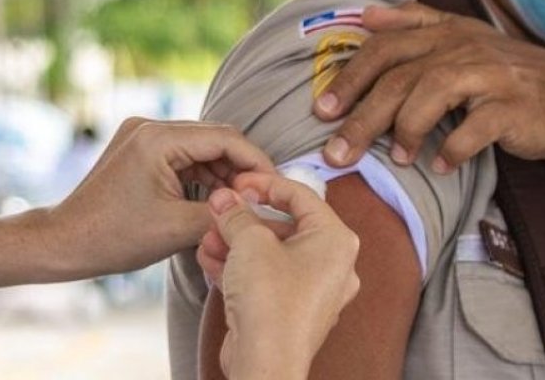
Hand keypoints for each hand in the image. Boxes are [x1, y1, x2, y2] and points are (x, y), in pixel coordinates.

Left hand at [44, 118, 275, 276]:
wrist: (63, 242)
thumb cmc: (113, 238)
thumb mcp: (177, 229)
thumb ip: (224, 213)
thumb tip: (264, 210)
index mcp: (159, 138)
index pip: (226, 138)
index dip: (256, 161)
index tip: (276, 185)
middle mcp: (150, 126)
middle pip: (214, 138)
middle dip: (241, 167)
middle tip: (261, 196)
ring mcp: (142, 134)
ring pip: (200, 146)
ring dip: (222, 171)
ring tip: (240, 201)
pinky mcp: (138, 148)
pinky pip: (182, 154)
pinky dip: (201, 174)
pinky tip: (214, 197)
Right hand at [196, 173, 359, 379]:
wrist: (264, 364)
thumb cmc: (270, 302)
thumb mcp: (250, 243)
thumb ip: (237, 214)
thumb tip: (225, 198)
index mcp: (336, 240)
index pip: (301, 195)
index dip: (265, 183)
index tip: (237, 183)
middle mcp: (333, 265)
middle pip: (284, 226)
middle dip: (244, 219)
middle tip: (219, 211)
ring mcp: (313, 291)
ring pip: (271, 254)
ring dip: (236, 243)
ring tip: (208, 239)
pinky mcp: (292, 311)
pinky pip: (266, 278)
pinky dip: (241, 268)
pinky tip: (211, 261)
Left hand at [312, 3, 544, 171]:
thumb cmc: (507, 72)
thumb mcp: (462, 36)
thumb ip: (413, 22)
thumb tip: (366, 16)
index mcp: (444, 32)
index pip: (385, 47)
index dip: (350, 77)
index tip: (321, 109)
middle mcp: (462, 47)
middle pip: (399, 77)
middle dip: (362, 117)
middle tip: (337, 151)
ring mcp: (488, 75)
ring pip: (431, 95)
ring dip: (406, 131)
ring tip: (397, 159)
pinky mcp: (512, 107)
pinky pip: (473, 130)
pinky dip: (451, 150)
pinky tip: (439, 167)